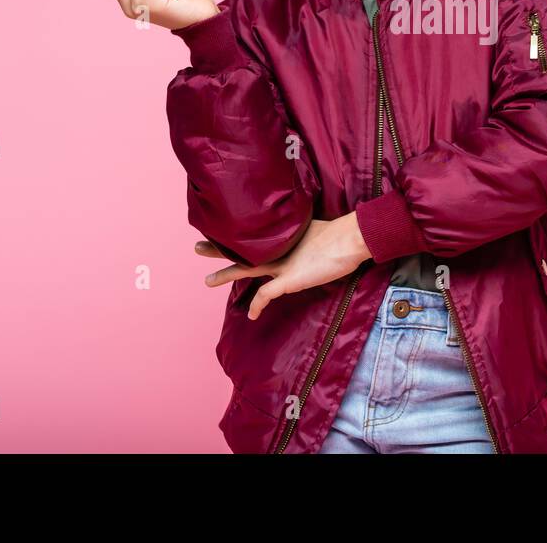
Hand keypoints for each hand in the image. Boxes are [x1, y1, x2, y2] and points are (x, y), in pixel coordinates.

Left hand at [195, 212, 370, 319]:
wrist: (350, 240)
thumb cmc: (340, 236)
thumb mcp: (316, 231)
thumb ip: (302, 234)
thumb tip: (306, 235)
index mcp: (282, 236)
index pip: (252, 236)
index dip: (236, 236)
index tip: (222, 232)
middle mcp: (276, 248)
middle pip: (240, 248)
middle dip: (217, 248)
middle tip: (196, 247)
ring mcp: (281, 264)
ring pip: (244, 268)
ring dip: (225, 275)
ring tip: (207, 282)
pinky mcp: (288, 280)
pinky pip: (265, 296)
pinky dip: (256, 305)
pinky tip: (252, 315)